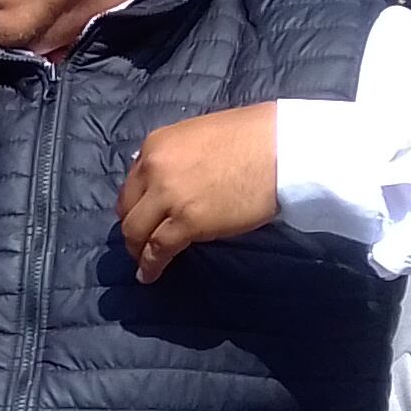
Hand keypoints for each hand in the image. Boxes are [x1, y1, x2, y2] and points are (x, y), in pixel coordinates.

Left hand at [115, 105, 279, 280]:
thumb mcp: (200, 135)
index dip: (136, 203)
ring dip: (137, 250)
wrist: (281, 148)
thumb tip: (170, 179)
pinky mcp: (188, 221)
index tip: (142, 215)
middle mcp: (154, 168)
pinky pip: (158, 249)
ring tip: (143, 263)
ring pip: (137, 231)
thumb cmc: (253, 137)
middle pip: (128, 207)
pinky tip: (150, 274)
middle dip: (132, 228)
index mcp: (156, 144)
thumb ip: (178, 156)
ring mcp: (169, 195)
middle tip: (139, 242)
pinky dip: (150, 265)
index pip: (132, 181)